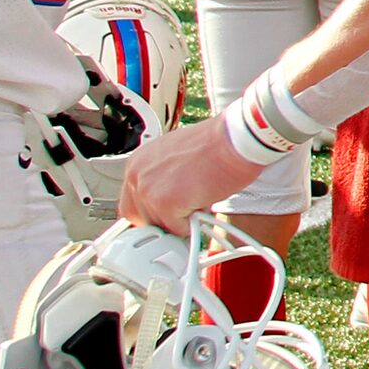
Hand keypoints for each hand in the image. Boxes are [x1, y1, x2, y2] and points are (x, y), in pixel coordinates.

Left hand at [119, 117, 266, 230]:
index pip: (132, 203)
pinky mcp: (166, 204)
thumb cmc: (218, 143)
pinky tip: (206, 199)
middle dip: (165, 219)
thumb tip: (170, 198)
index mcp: (138, 163)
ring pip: (161, 225)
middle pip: (142, 218)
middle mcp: (137, 176)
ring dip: (182, 219)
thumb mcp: (178, 157)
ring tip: (201, 197)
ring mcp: (149, 191)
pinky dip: (196, 222)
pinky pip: (179, 229)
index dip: (152, 212)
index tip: (167, 213)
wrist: (236, 138)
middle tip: (187, 210)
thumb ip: (164, 179)